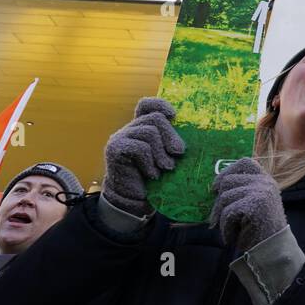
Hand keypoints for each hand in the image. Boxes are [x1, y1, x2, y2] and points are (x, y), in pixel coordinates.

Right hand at [102, 98, 185, 214]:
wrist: (133, 200)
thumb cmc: (155, 178)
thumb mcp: (167, 157)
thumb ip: (173, 145)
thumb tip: (189, 141)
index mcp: (142, 128)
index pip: (146, 105)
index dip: (160, 104)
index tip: (174, 116)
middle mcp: (129, 129)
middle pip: (155, 118)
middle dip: (171, 135)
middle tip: (179, 153)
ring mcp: (120, 138)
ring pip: (150, 132)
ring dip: (161, 153)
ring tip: (166, 168)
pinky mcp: (114, 149)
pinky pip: (140, 148)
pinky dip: (150, 163)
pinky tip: (152, 174)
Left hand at [209, 158, 286, 252]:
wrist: (273, 249)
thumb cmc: (259, 230)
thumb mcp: (252, 203)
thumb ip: (241, 190)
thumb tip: (215, 185)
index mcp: (266, 180)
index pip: (245, 163)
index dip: (228, 171)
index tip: (216, 187)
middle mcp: (265, 182)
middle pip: (228, 181)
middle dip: (218, 202)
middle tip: (217, 218)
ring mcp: (261, 192)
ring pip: (224, 198)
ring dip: (221, 217)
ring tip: (228, 230)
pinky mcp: (255, 204)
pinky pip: (228, 212)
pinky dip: (225, 228)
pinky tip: (231, 237)